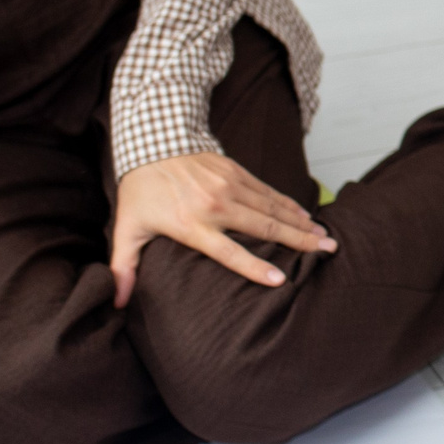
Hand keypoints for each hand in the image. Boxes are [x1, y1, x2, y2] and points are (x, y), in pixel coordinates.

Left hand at [111, 152, 337, 307]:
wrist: (152, 140)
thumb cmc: (140, 191)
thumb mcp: (127, 229)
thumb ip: (123, 267)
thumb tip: (114, 303)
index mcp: (192, 224)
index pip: (229, 251)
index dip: (254, 267)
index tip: (280, 280)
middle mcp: (216, 205)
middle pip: (265, 228)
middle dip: (299, 241)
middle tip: (328, 251)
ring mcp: (229, 186)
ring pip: (273, 209)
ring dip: (301, 223)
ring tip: (326, 237)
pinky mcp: (236, 171)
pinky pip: (268, 192)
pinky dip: (289, 205)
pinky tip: (306, 215)